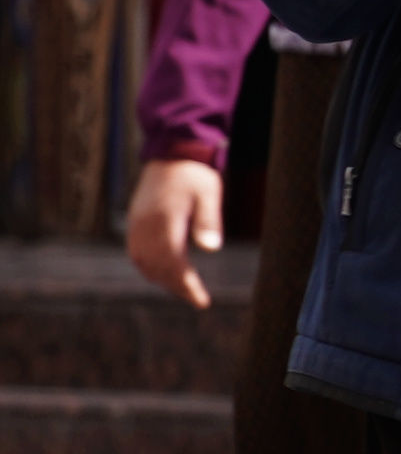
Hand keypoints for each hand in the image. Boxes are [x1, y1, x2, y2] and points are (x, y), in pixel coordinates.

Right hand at [122, 157, 221, 307]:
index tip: (201, 301)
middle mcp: (145, 226)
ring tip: (184, 290)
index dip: (186, 285)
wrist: (171, 152)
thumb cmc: (194, 174)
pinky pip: (137, 253)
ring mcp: (136, 225)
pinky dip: (150, 267)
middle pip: (156, 268)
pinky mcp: (135, 222)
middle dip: (176, 286)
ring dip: (162, 279)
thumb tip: (211, 248)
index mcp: (163, 221)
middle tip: (198, 300)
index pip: (173, 263)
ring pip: (143, 263)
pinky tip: (166, 273)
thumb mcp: (209, 193)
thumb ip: (208, 220)